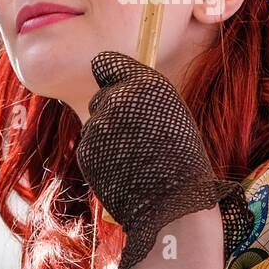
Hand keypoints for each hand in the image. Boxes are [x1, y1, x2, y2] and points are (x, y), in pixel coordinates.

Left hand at [75, 51, 254, 268]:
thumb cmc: (182, 159)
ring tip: (135, 157)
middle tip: (139, 136)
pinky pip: (91, 146)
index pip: (106, 62)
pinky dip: (102, 156)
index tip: (116, 86)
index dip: (111, 76)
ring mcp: (99, 126)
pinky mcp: (86, 151)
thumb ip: (141, 94)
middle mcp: (117, 99)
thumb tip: (113, 86)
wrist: (173, 206)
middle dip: (114, 112)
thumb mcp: (172, 112)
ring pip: (96, 123)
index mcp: (145, 84)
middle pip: (102, 96)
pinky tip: (124, 169)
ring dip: (108, 136)